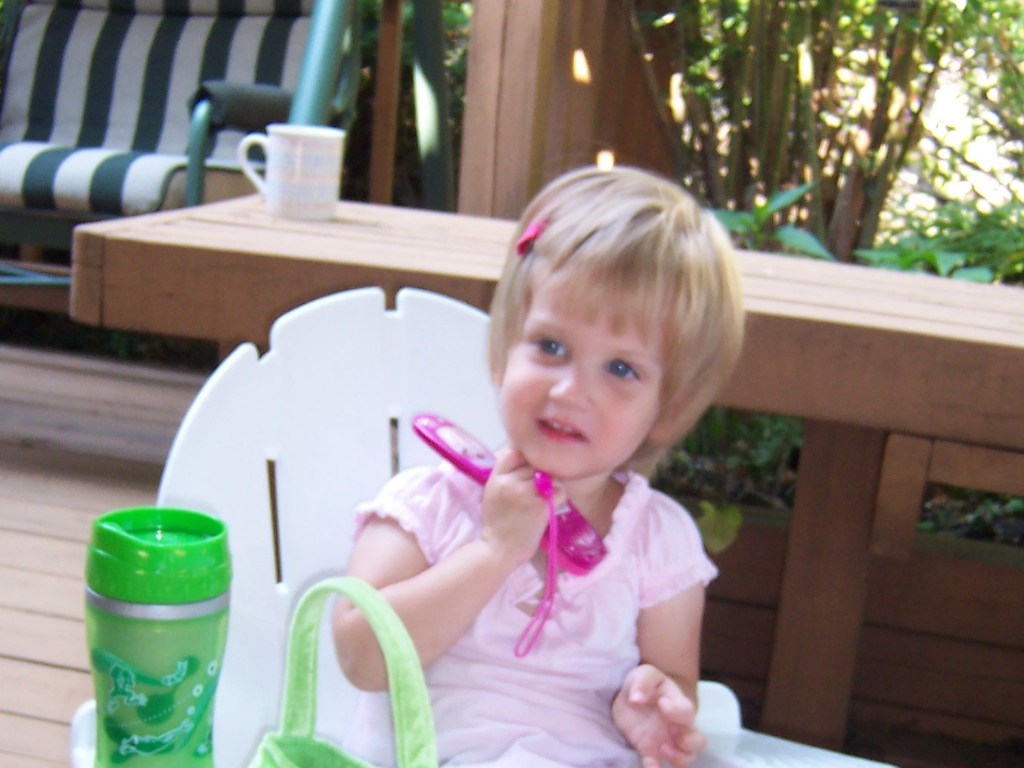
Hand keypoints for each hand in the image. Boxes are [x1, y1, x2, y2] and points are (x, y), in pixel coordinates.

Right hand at [479, 447, 562, 565]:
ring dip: (551, 485)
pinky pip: (560, 491)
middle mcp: (510, 482)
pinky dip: (559, 498)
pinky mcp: (542, 506)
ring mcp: (526, 493)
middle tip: (536, 490)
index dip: (525, 456)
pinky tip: (549, 507)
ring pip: (550, 476)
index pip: (514, 451)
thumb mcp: (492, 492)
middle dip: (539, 473)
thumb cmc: (498, 522)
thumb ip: (505, 473)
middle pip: (535, 463)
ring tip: (542, 500)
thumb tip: (524, 452)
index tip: (528, 467)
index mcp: (496, 478)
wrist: (498, 550)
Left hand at [612, 664, 706, 767]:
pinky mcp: (650, 752)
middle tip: (674, 732)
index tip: (662, 704)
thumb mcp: (644, 674)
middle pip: (698, 741)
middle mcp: (678, 726)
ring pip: (687, 758)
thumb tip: (636, 699)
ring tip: (663, 749)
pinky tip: (650, 765)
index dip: (678, 711)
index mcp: (678, 704)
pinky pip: (659, 765)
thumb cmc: (645, 684)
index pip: (687, 711)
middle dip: (690, 741)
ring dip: (680, 758)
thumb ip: (643, 682)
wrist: (630, 698)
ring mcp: (666, 741)